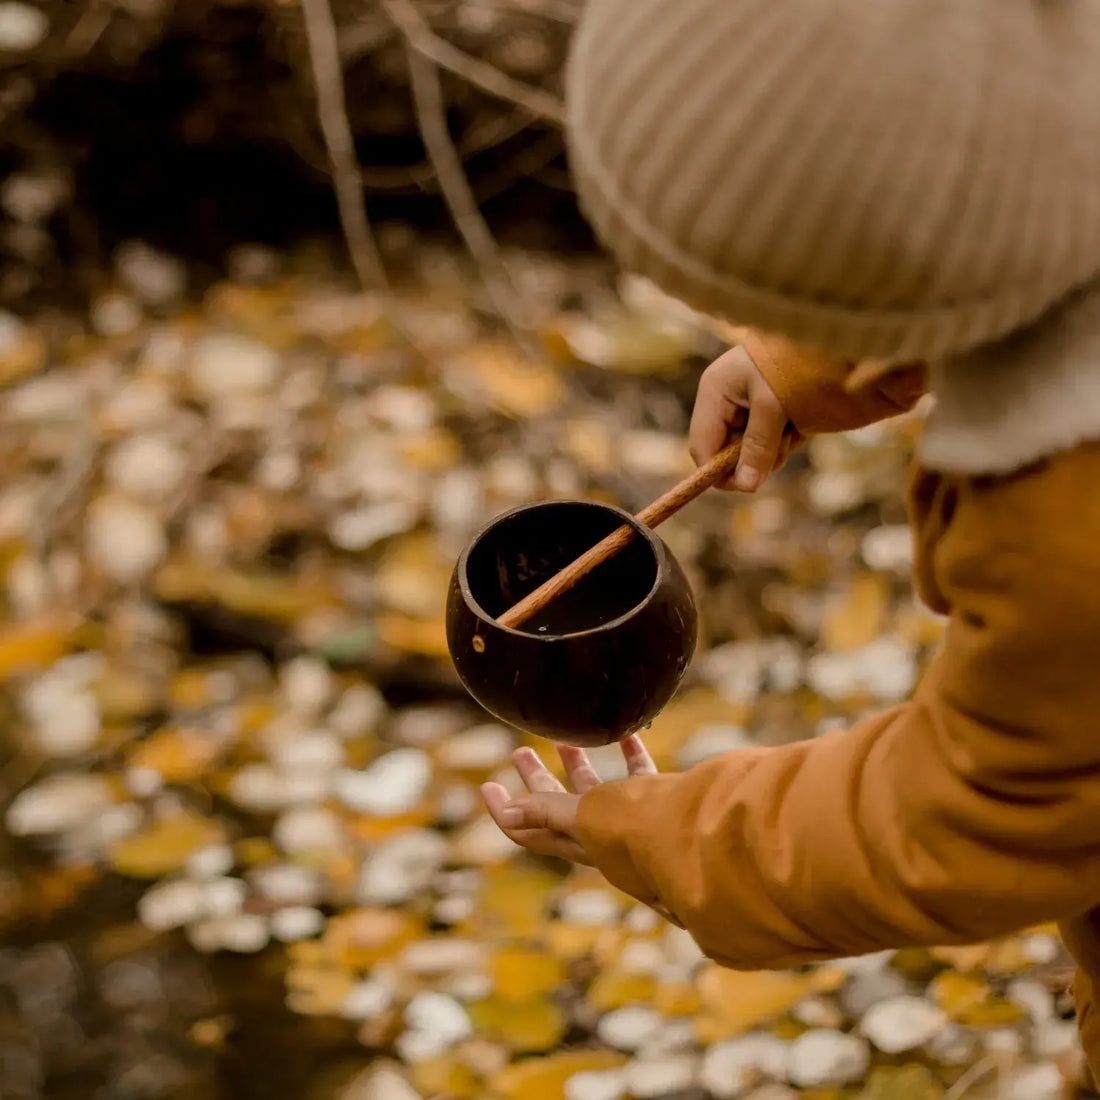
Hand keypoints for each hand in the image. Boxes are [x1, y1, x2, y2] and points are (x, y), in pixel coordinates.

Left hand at [481, 735, 657, 864]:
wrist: (702, 838)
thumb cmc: (639, 831)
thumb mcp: (585, 817)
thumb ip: (549, 811)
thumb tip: (508, 813)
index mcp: (576, 840)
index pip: (528, 832)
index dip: (505, 813)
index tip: (487, 787)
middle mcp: (599, 831)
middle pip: (555, 807)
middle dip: (535, 780)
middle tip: (519, 752)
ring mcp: (627, 816)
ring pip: (594, 789)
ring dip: (576, 763)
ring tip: (563, 735)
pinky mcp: (655, 801)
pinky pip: (637, 774)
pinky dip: (628, 752)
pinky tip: (624, 730)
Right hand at [689, 344, 790, 491]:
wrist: (840, 338)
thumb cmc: (797, 364)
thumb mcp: (774, 406)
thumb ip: (757, 447)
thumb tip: (745, 486)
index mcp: (716, 392)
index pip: (703, 446)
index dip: (717, 470)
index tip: (746, 484)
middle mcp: (728, 402)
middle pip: (726, 454)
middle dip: (753, 458)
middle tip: (781, 444)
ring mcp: (751, 409)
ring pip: (751, 453)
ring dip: (773, 452)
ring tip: (793, 428)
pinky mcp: (773, 414)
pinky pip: (772, 445)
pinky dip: (786, 443)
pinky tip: (800, 426)